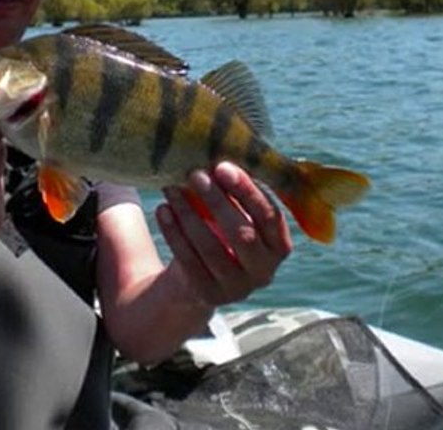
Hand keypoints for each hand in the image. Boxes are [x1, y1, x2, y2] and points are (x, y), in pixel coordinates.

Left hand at [155, 162, 291, 306]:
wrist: (197, 276)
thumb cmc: (221, 231)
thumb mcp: (237, 213)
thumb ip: (239, 191)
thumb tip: (221, 146)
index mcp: (279, 246)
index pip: (270, 216)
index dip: (248, 191)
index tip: (223, 166)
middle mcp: (264, 271)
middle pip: (243, 234)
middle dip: (217, 201)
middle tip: (194, 173)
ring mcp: (237, 288)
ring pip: (212, 249)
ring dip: (189, 214)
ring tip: (172, 187)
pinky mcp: (209, 296)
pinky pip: (189, 262)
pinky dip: (174, 233)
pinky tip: (163, 210)